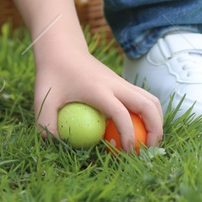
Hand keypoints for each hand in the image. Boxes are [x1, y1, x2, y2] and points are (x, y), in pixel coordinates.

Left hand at [34, 47, 163, 148]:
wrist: (62, 48)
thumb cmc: (52, 73)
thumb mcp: (44, 97)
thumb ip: (45, 122)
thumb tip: (52, 144)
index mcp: (99, 90)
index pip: (122, 114)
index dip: (128, 135)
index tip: (128, 153)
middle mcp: (116, 85)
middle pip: (148, 106)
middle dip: (154, 130)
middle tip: (148, 151)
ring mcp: (121, 82)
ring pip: (151, 100)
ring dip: (157, 121)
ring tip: (150, 143)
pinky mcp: (122, 83)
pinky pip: (144, 98)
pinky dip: (149, 114)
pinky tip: (141, 129)